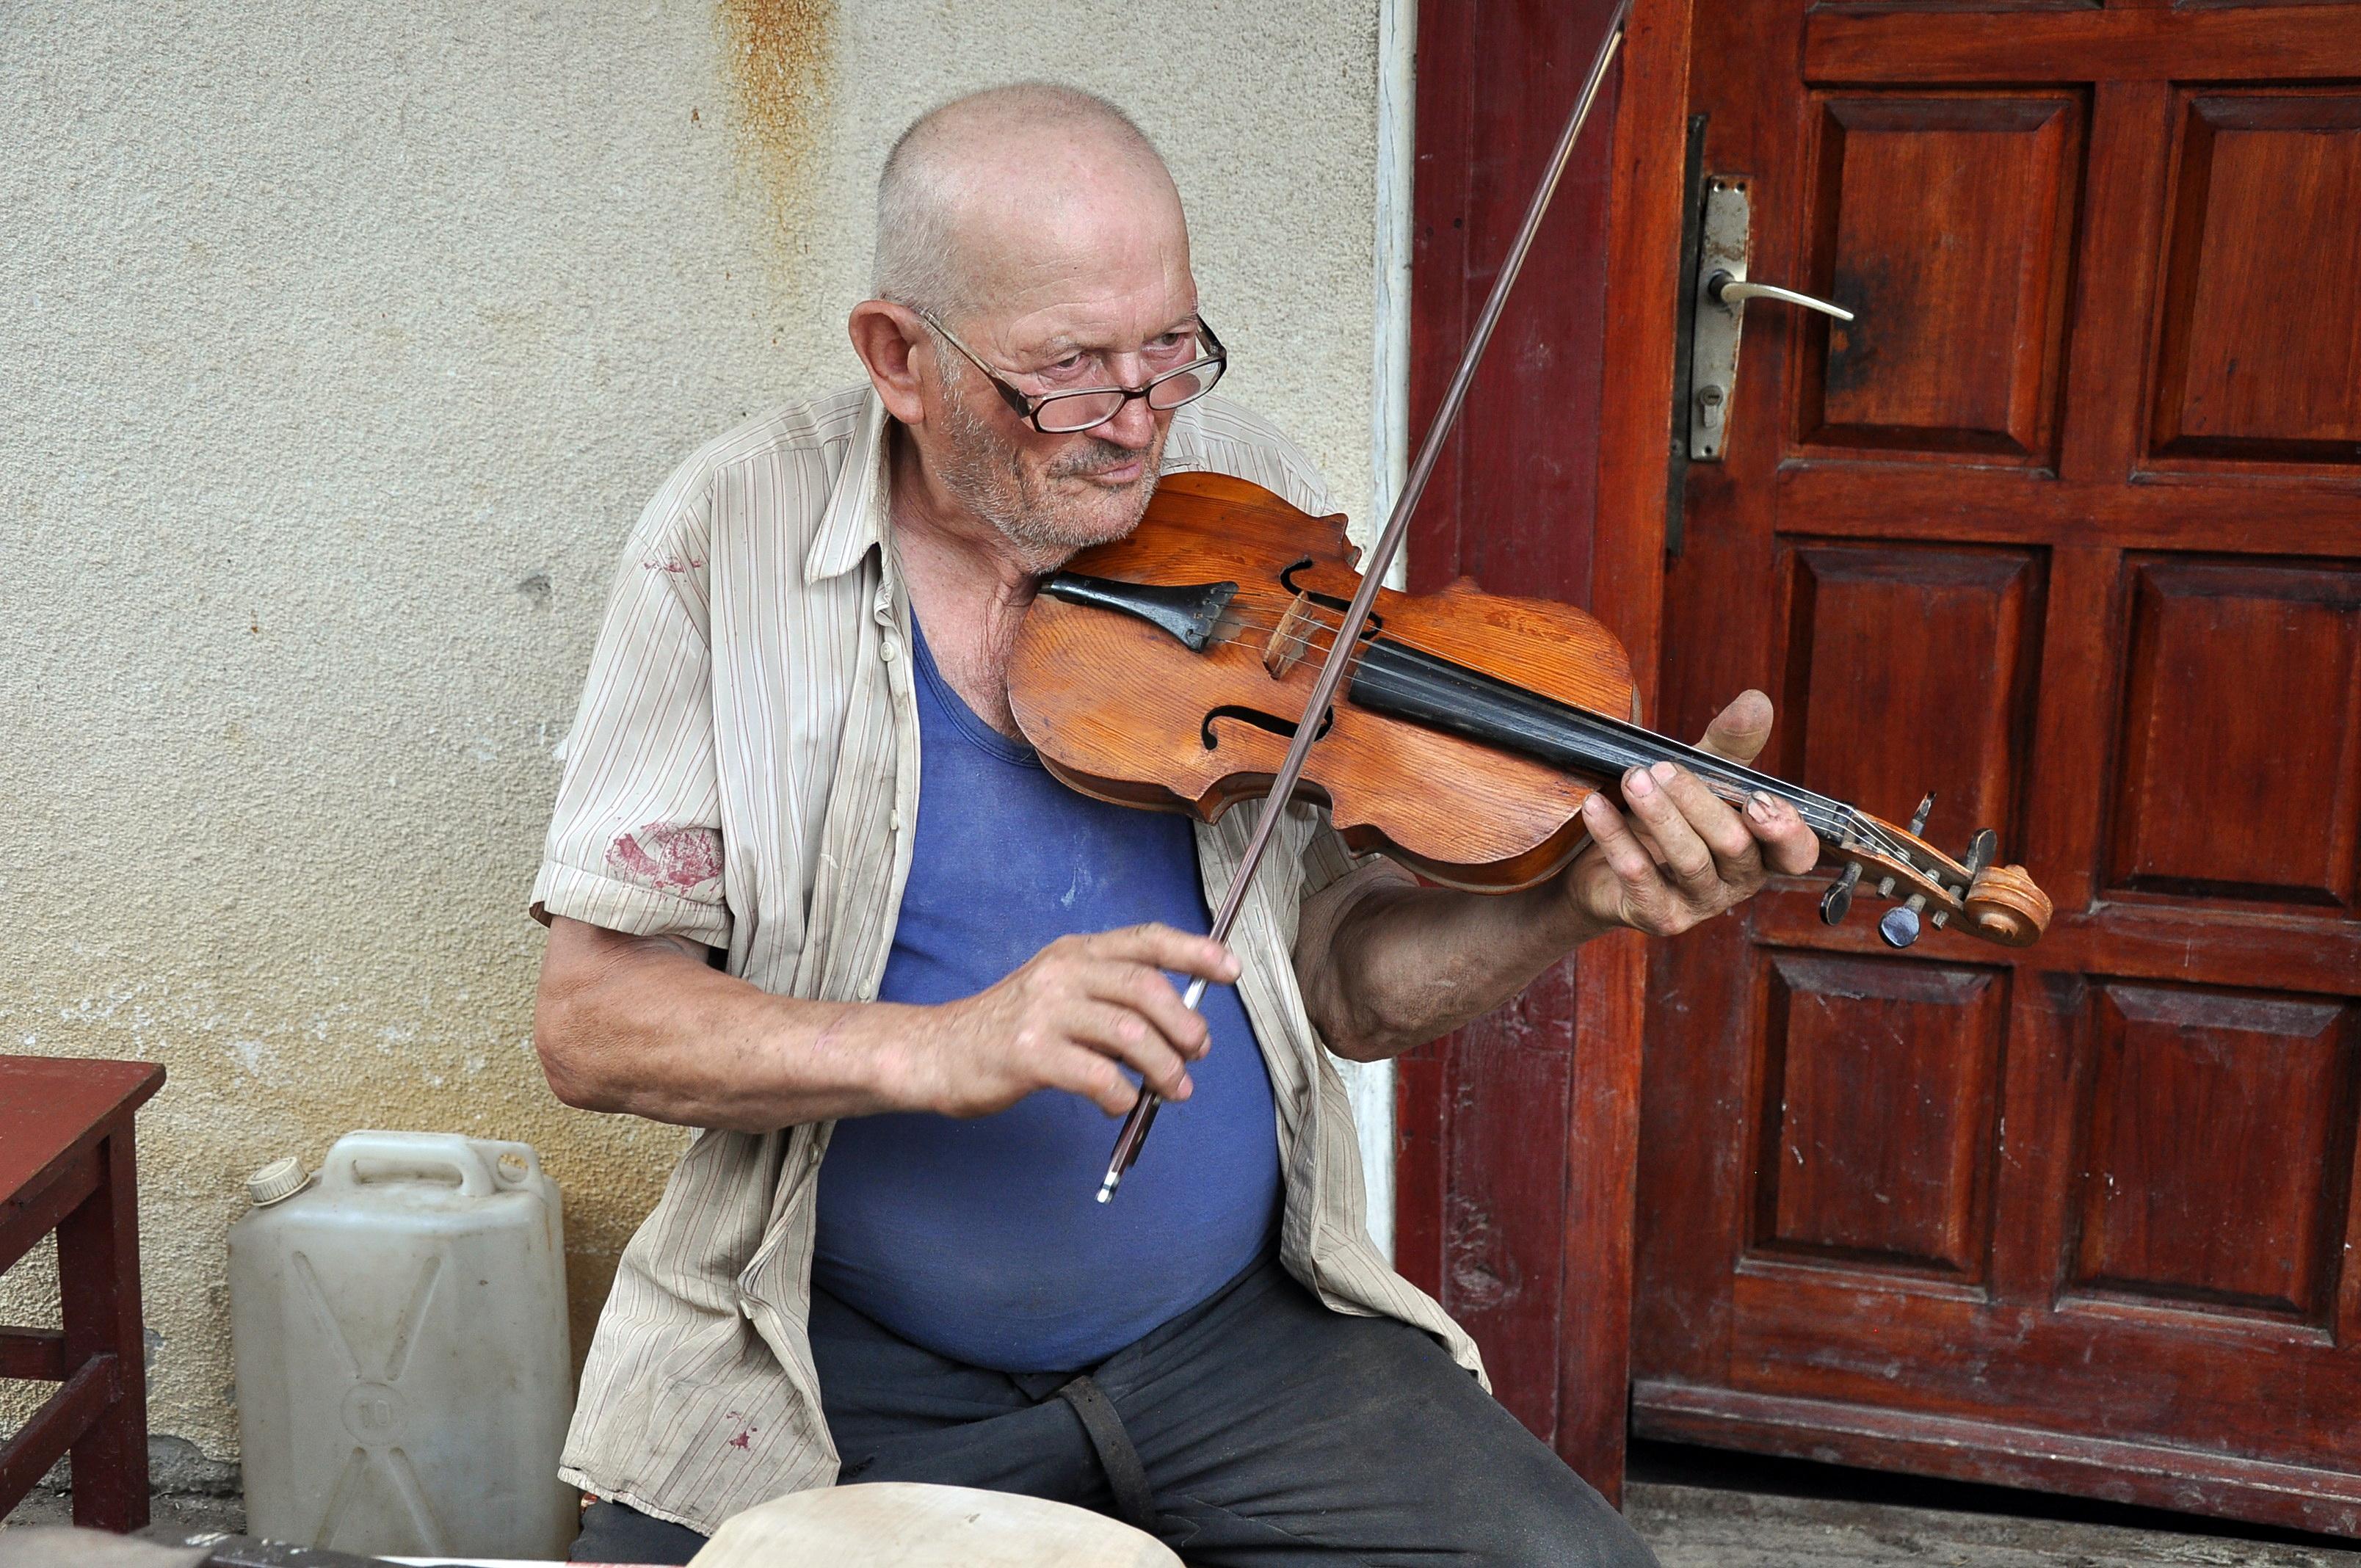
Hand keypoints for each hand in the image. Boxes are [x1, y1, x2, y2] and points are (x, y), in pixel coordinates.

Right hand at [892, 924, 1239, 1118]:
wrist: (938, 1052)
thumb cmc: (1009, 1029)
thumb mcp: (1060, 993)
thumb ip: (1113, 1001)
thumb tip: (1183, 1028)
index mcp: (1076, 952)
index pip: (1147, 940)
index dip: (1195, 951)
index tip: (1231, 970)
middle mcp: (1062, 972)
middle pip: (1146, 988)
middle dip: (1185, 1024)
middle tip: (1199, 1052)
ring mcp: (1044, 1011)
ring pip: (1129, 1034)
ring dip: (1164, 1068)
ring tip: (1175, 1089)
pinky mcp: (1028, 1054)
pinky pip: (1097, 1075)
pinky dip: (1121, 1095)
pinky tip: (1119, 1103)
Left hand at [1559, 690, 1819, 937]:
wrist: (1599, 866)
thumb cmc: (1666, 817)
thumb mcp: (1702, 775)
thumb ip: (1730, 744)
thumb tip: (1757, 701)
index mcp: (1762, 849)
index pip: (1796, 851)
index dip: (1785, 830)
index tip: (1757, 800)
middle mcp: (1739, 881)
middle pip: (1734, 844)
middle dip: (1698, 802)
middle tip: (1661, 767)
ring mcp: (1699, 903)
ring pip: (1689, 860)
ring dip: (1659, 815)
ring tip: (1632, 779)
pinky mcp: (1658, 916)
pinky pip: (1639, 876)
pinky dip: (1615, 837)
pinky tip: (1594, 806)